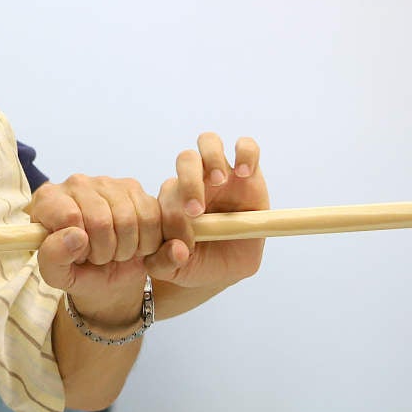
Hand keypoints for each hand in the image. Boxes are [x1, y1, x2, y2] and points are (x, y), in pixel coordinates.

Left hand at [28, 175, 162, 323]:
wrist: (106, 273)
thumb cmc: (77, 269)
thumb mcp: (56, 273)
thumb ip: (53, 256)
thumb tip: (75, 236)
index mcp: (48, 199)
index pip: (70, 217)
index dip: (79, 245)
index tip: (79, 254)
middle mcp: (75, 184)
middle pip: (100, 220)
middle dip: (104, 251)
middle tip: (98, 257)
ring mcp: (107, 183)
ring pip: (128, 219)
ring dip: (125, 249)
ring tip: (114, 252)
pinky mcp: (135, 189)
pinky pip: (150, 217)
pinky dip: (146, 242)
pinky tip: (132, 245)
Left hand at [145, 133, 268, 289]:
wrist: (219, 267)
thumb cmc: (191, 262)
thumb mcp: (172, 269)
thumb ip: (162, 262)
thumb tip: (179, 250)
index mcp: (169, 199)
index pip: (167, 192)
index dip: (173, 214)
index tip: (185, 240)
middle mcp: (192, 182)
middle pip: (186, 159)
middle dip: (190, 181)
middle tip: (196, 210)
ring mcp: (220, 175)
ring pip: (209, 143)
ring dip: (212, 158)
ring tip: (219, 181)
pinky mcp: (249, 175)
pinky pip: (247, 148)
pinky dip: (246, 153)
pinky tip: (245, 173)